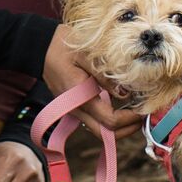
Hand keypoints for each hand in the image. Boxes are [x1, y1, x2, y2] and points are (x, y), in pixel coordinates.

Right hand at [42, 24, 140, 141]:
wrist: (38, 47)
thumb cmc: (63, 47)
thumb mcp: (87, 55)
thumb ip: (105, 75)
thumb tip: (125, 93)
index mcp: (81, 97)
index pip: (110, 121)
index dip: (130, 119)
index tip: (143, 109)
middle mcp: (76, 109)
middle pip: (105, 135)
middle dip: (127, 130)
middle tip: (142, 117)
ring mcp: (73, 110)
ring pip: (100, 131)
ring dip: (119, 127)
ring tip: (134, 112)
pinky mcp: (73, 107)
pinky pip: (93, 121)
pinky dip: (109, 120)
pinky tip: (120, 106)